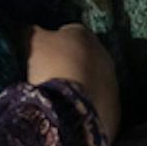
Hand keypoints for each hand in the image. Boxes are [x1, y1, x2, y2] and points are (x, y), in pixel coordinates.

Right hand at [26, 23, 121, 142]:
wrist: (72, 109)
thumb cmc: (51, 66)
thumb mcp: (33, 41)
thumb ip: (34, 32)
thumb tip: (32, 31)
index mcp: (84, 34)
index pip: (67, 32)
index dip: (52, 44)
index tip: (39, 56)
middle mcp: (104, 56)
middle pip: (83, 57)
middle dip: (69, 65)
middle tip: (49, 77)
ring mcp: (112, 85)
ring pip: (92, 82)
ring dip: (79, 87)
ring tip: (59, 99)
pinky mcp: (114, 111)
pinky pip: (96, 105)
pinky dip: (86, 108)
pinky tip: (71, 114)